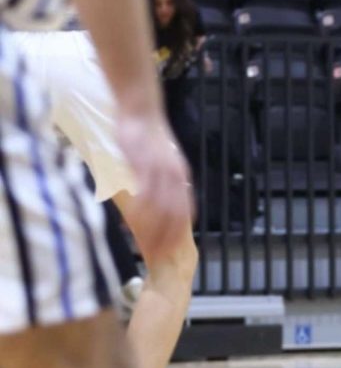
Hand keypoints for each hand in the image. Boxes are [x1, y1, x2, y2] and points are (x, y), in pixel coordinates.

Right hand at [116, 110, 191, 256]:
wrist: (141, 111)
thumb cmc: (147, 138)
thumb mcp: (160, 163)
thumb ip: (160, 183)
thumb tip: (157, 206)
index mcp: (182, 178)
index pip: (186, 212)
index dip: (178, 233)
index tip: (170, 251)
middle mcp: (176, 176)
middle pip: (175, 215)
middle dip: (166, 238)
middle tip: (154, 255)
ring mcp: (161, 170)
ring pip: (160, 208)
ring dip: (150, 229)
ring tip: (139, 244)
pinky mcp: (144, 164)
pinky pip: (143, 194)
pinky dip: (137, 211)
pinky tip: (128, 221)